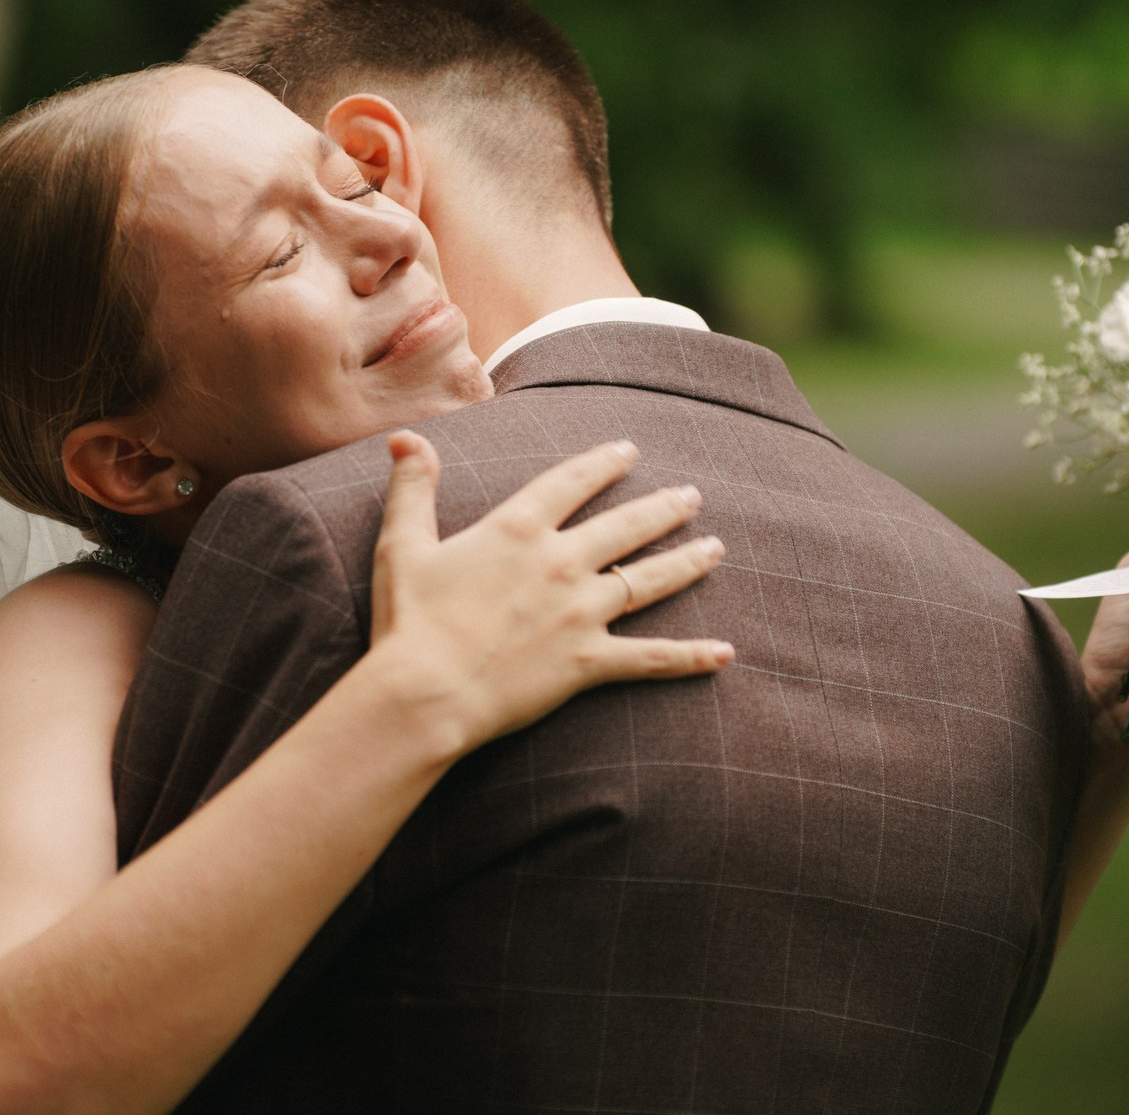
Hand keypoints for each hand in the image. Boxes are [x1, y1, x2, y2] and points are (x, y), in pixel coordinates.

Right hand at [366, 431, 731, 753]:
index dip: (603, 463)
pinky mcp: (588, 661)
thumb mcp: (403, 544)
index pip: (572, 482)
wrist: (425, 692)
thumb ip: (413, 487)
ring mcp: (581, 612)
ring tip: (716, 549)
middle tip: (693, 495)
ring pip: (649, 580)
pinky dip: (691, 656)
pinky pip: (651, 658)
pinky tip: (725, 652)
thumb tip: (404, 437)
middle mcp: (560, 562)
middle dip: (664, 507)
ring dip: (686, 562)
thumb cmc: (409, 621)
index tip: (629, 450)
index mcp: (518, 528)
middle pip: (626, 525)